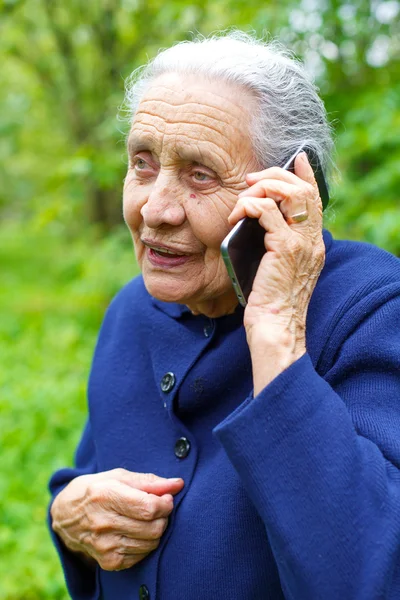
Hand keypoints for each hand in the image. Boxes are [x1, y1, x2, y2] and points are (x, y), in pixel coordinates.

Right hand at [51, 469, 183, 570]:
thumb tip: (177, 484)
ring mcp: (105, 545)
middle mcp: (103, 523)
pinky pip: (141, 555)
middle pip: (153, 527)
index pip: (148, 507)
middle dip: (163, 516)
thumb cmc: (95, 489)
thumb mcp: (118, 476)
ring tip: (147, 519)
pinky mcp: (108, 561)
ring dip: (156, 530)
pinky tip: (137, 532)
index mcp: (105, 496)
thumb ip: (149, 481)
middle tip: (159, 508)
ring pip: (150, 543)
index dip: (165, 503)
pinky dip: (146, 543)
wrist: (65, 515)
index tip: (166, 498)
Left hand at [228, 153, 324, 391]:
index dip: (306, 175)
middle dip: (275, 175)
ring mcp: (302, 243)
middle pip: (303, 189)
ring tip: (241, 200)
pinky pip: (266, 211)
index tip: (296, 158)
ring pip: (289, 193)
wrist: (274, 327)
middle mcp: (312, 240)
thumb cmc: (269, 303)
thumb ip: (274, 245)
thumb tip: (253, 221)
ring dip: (260, 188)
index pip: (315, 199)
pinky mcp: (285, 248)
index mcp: (312, 244)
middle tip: (252, 179)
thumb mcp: (275, 269)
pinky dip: (248, 206)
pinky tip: (234, 216)